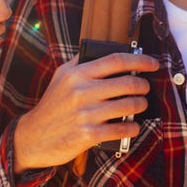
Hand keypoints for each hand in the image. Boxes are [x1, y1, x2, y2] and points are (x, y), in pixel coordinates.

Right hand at [13, 52, 158, 172]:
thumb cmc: (51, 105)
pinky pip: (122, 129)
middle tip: (145, 88)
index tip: (153, 63)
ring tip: (139, 105)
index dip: (139, 60)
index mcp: (77, 74)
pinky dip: (133, 128)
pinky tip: (133, 126)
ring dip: (140, 106)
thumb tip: (103, 49)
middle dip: (143, 86)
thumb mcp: (60, 77)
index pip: (116, 61)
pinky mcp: (88, 135)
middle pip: (128, 83)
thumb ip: (80, 62)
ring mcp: (86, 114)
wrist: (33, 137)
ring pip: (129, 106)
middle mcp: (82, 91)